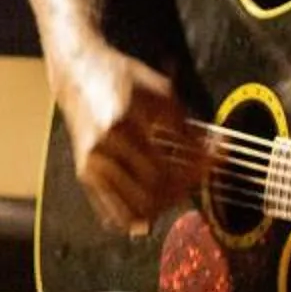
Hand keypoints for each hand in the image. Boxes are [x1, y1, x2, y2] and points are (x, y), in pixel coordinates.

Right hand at [56, 45, 209, 234]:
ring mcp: (90, 167)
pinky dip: (136, 216)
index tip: (212, 165)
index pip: (163, 170)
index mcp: (119, 127)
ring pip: (133, 209)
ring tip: (179, 191)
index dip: (192, 173)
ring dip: (161, 206)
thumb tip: (211, 153)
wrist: (78, 74)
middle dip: (181, 191)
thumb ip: (185, 127)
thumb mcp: (160, 92)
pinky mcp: (84, 176)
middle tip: (197, 178)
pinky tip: (153, 208)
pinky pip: (112, 212)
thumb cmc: (118, 77)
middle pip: (150, 194)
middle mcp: (101, 151)